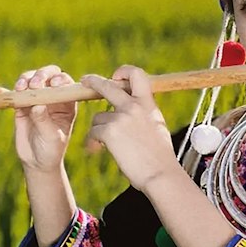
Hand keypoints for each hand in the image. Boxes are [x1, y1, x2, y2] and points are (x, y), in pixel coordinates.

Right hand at [0, 64, 76, 171]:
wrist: (37, 161)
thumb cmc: (51, 149)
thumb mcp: (51, 137)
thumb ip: (44, 120)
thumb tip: (37, 105)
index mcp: (66, 102)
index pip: (65, 83)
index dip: (60, 79)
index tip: (54, 84)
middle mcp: (52, 97)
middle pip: (47, 76)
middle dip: (40, 75)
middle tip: (34, 84)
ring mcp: (36, 99)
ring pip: (29, 80)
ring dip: (24, 80)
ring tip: (20, 88)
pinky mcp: (21, 105)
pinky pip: (13, 95)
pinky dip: (5, 91)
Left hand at [80, 65, 176, 191]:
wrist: (160, 174)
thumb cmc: (160, 156)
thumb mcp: (157, 125)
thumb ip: (144, 113)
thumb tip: (132, 109)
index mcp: (148, 103)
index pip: (136, 75)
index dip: (123, 72)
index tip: (115, 77)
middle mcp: (134, 106)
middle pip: (108, 86)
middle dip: (93, 81)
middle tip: (85, 80)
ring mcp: (121, 118)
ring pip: (98, 117)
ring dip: (99, 129)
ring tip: (107, 145)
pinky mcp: (110, 132)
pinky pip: (93, 132)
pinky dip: (94, 142)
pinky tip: (99, 150)